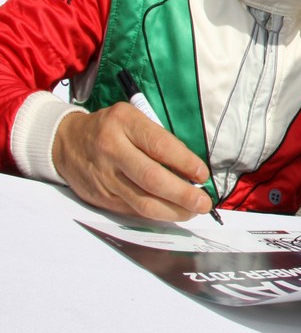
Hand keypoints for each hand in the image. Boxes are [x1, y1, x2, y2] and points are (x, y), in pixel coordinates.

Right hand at [52, 103, 213, 220]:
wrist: (66, 141)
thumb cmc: (111, 128)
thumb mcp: (133, 118)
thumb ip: (158, 138)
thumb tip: (191, 168)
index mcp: (124, 124)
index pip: (160, 146)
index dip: (185, 163)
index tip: (203, 174)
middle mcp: (112, 150)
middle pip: (152, 179)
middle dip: (183, 194)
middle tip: (203, 203)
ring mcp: (105, 177)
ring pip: (142, 201)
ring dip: (172, 211)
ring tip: (192, 211)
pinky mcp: (101, 197)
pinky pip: (132, 210)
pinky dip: (156, 214)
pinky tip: (171, 212)